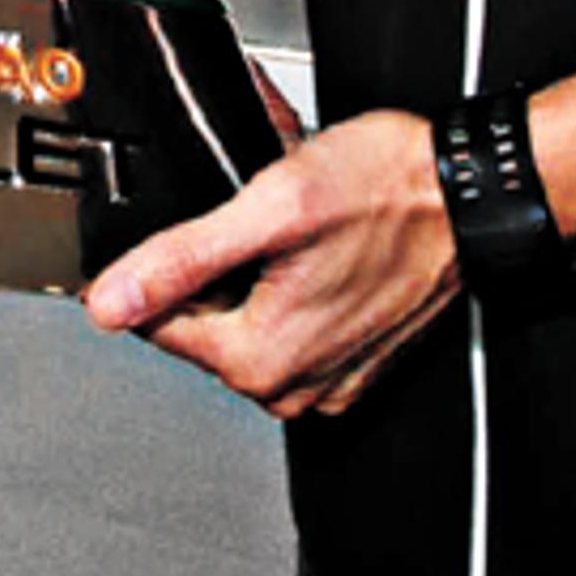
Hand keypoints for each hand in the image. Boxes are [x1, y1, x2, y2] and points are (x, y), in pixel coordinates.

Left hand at [81, 108, 456, 417]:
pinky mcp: (349, 362)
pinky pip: (289, 323)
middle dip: (216, 260)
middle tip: (256, 213)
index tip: (201, 222)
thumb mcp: (271, 205)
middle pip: (200, 321)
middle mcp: (290, 384)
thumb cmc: (388, 191)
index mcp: (258, 358)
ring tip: (291, 225)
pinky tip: (313, 246)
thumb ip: (182, 257)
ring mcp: (323, 379)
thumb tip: (109, 299)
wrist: (467, 194)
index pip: (155, 321)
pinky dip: (288, 283)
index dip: (163, 262)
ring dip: (252, 268)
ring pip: (244, 319)